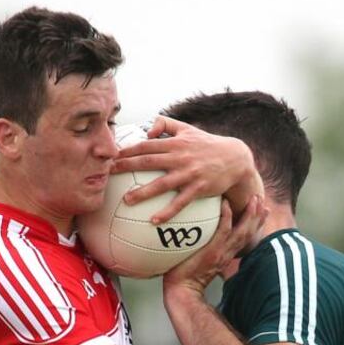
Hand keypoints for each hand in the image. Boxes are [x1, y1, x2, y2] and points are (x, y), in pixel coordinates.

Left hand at [114, 116, 260, 222]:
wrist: (235, 158)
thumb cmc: (207, 144)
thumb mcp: (187, 128)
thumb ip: (165, 124)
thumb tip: (146, 130)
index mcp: (175, 143)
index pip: (146, 145)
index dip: (127, 150)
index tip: (111, 155)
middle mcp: (180, 157)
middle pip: (148, 162)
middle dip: (127, 167)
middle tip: (108, 174)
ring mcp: (189, 173)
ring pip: (162, 184)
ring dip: (143, 193)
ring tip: (126, 200)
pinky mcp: (199, 188)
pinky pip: (180, 203)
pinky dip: (167, 212)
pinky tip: (154, 220)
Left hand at [162, 196, 265, 296]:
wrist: (181, 290)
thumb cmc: (185, 278)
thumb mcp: (199, 262)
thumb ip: (203, 252)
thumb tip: (197, 241)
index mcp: (226, 255)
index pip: (244, 238)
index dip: (254, 225)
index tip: (262, 211)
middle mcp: (227, 253)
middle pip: (248, 233)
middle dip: (257, 217)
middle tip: (263, 200)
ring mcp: (221, 252)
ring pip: (242, 231)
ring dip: (250, 215)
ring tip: (255, 200)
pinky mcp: (212, 251)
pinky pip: (222, 231)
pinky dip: (226, 216)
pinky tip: (226, 204)